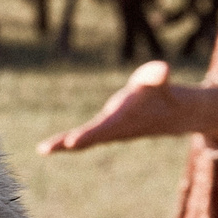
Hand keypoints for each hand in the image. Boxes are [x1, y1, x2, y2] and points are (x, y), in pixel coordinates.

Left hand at [39, 61, 217, 154]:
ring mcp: (112, 132)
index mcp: (125, 118)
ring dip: (63, 145)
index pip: (104, 127)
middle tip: (44, 149)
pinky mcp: (109, 131)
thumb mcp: (159, 81)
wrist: (174, 116)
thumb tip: (163, 68)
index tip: (71, 141)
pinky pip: (87, 138)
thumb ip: (156, 75)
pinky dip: (71, 142)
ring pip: (85, 141)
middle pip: (88, 138)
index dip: (88, 134)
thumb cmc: (163, 93)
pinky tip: (57, 145)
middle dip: (66, 143)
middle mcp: (116, 128)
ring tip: (43, 149)